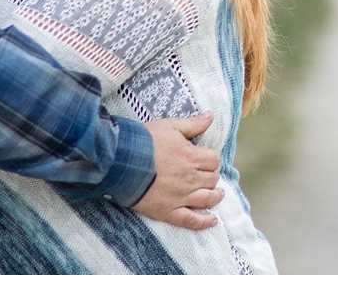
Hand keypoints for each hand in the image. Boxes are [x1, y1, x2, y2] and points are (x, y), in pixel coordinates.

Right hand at [130, 113, 221, 229]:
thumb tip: (211, 116)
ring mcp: (180, 197)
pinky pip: (191, 220)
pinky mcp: (168, 211)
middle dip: (211, 175)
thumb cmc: (144, 141)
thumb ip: (193, 124)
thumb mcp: (170, 126)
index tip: (205, 158)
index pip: (214, 160)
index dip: (211, 159)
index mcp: (191, 156)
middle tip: (207, 174)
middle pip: (212, 179)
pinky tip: (212, 220)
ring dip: (215, 196)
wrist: (120, 162)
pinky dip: (204, 222)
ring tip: (218, 194)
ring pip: (207, 199)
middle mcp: (189, 178)